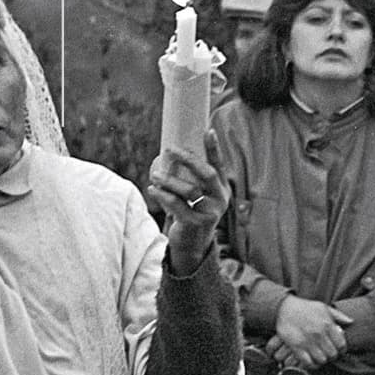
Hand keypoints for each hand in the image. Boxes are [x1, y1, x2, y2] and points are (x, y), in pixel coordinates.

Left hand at [147, 129, 228, 276]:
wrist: (193, 244)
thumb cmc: (192, 212)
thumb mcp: (198, 196)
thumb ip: (192, 179)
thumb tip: (173, 153)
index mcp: (222, 189)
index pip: (219, 165)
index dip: (214, 148)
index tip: (208, 130)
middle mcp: (220, 199)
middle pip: (207, 174)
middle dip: (188, 159)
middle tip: (170, 149)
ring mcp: (210, 212)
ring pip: (189, 190)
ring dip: (169, 180)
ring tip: (155, 175)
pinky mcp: (196, 224)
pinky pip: (177, 205)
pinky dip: (163, 196)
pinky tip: (153, 190)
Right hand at [273, 296, 352, 367]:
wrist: (284, 308)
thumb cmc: (306, 307)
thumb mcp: (324, 307)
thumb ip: (338, 315)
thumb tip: (351, 322)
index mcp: (327, 324)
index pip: (341, 345)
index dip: (342, 349)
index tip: (339, 349)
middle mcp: (319, 334)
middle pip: (332, 354)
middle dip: (332, 355)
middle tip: (329, 352)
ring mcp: (307, 342)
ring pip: (322, 360)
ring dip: (322, 360)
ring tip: (321, 355)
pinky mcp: (296, 348)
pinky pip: (308, 363)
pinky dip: (312, 364)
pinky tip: (312, 359)